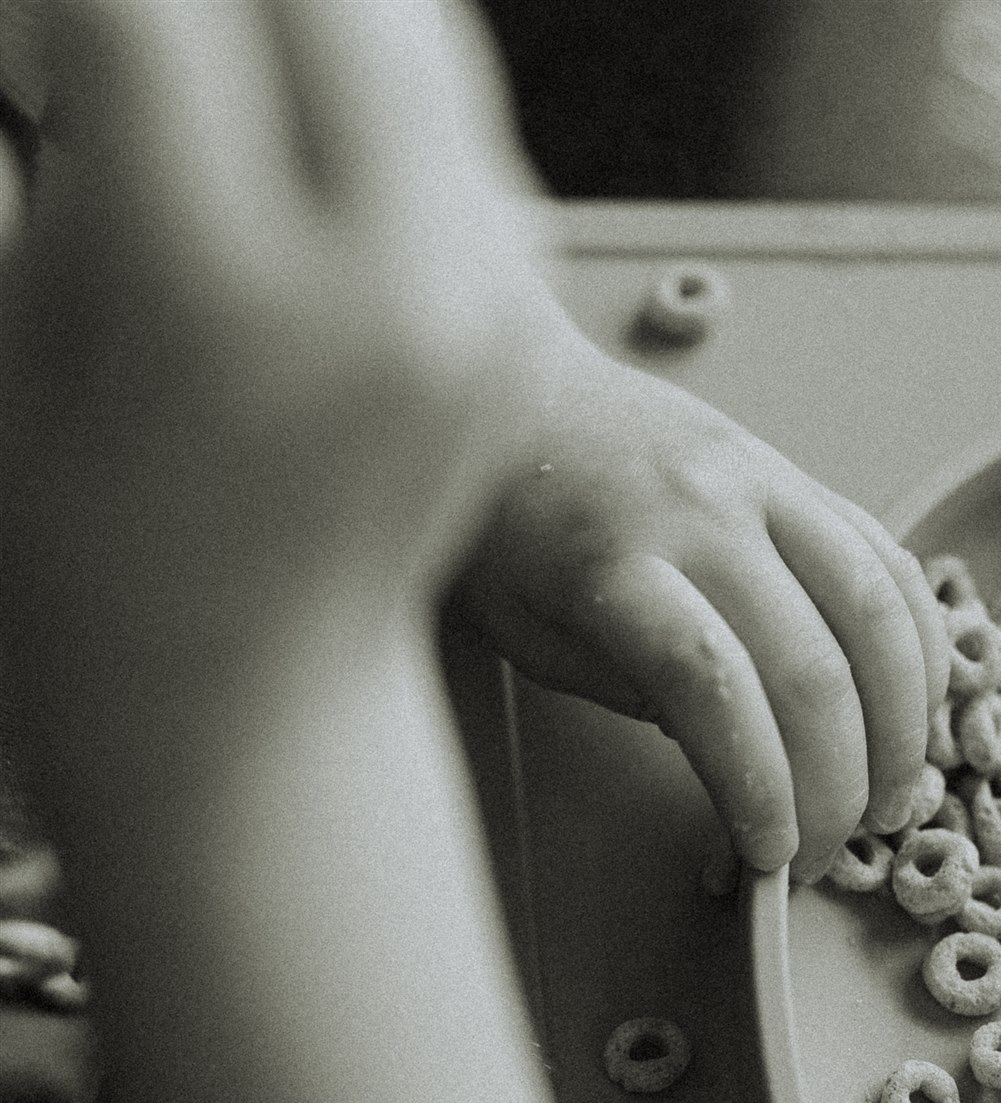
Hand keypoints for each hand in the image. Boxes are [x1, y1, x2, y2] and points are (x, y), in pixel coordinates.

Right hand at [0, 0, 541, 706]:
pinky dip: (363, 87)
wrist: (244, 700)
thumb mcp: (10, 346)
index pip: (151, 18)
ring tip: (203, 101)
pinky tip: (278, 149)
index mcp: (224, 308)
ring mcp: (476, 311)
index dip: (72, 9)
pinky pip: (457, 121)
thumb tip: (37, 37)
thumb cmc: (93, 558)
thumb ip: (20, 155)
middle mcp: (387, 296)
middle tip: (138, 47)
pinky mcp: (515, 321)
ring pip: (412, 30)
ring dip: (292, 22)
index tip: (50, 38)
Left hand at [454, 328, 949, 882]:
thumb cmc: (507, 532)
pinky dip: (920, 646)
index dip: (760, 786)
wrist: (512, 395)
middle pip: (810, 667)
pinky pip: (888, 561)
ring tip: (890, 801)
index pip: (712, 687)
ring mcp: (761, 484)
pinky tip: (916, 711)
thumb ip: (631, 687)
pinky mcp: (798, 474)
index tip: (770, 857)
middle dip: (835, 787)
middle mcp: (702, 515)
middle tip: (822, 856)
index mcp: (617, 567)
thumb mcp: (534, 634)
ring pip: (875, 613)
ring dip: (901, 726)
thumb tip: (740, 757)